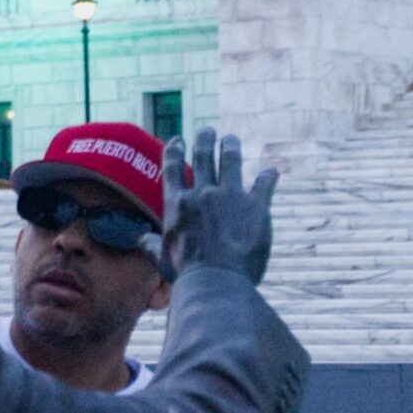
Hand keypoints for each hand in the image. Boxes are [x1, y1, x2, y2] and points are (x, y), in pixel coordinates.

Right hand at [162, 127, 279, 285]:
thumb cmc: (185, 274)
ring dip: (230, 146)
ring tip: (231, 140)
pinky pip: (264, 184)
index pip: (172, 167)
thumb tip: (140, 240)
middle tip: (207, 131)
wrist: (216, 281)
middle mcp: (202, 193)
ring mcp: (230, 196)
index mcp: (177, 203)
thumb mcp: (163, 258)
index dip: (174, 150)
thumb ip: (151, 245)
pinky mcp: (256, 206)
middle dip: (204, 140)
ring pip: (230, 160)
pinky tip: (272, 172)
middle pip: (202, 156)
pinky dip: (268, 177)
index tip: (177, 140)